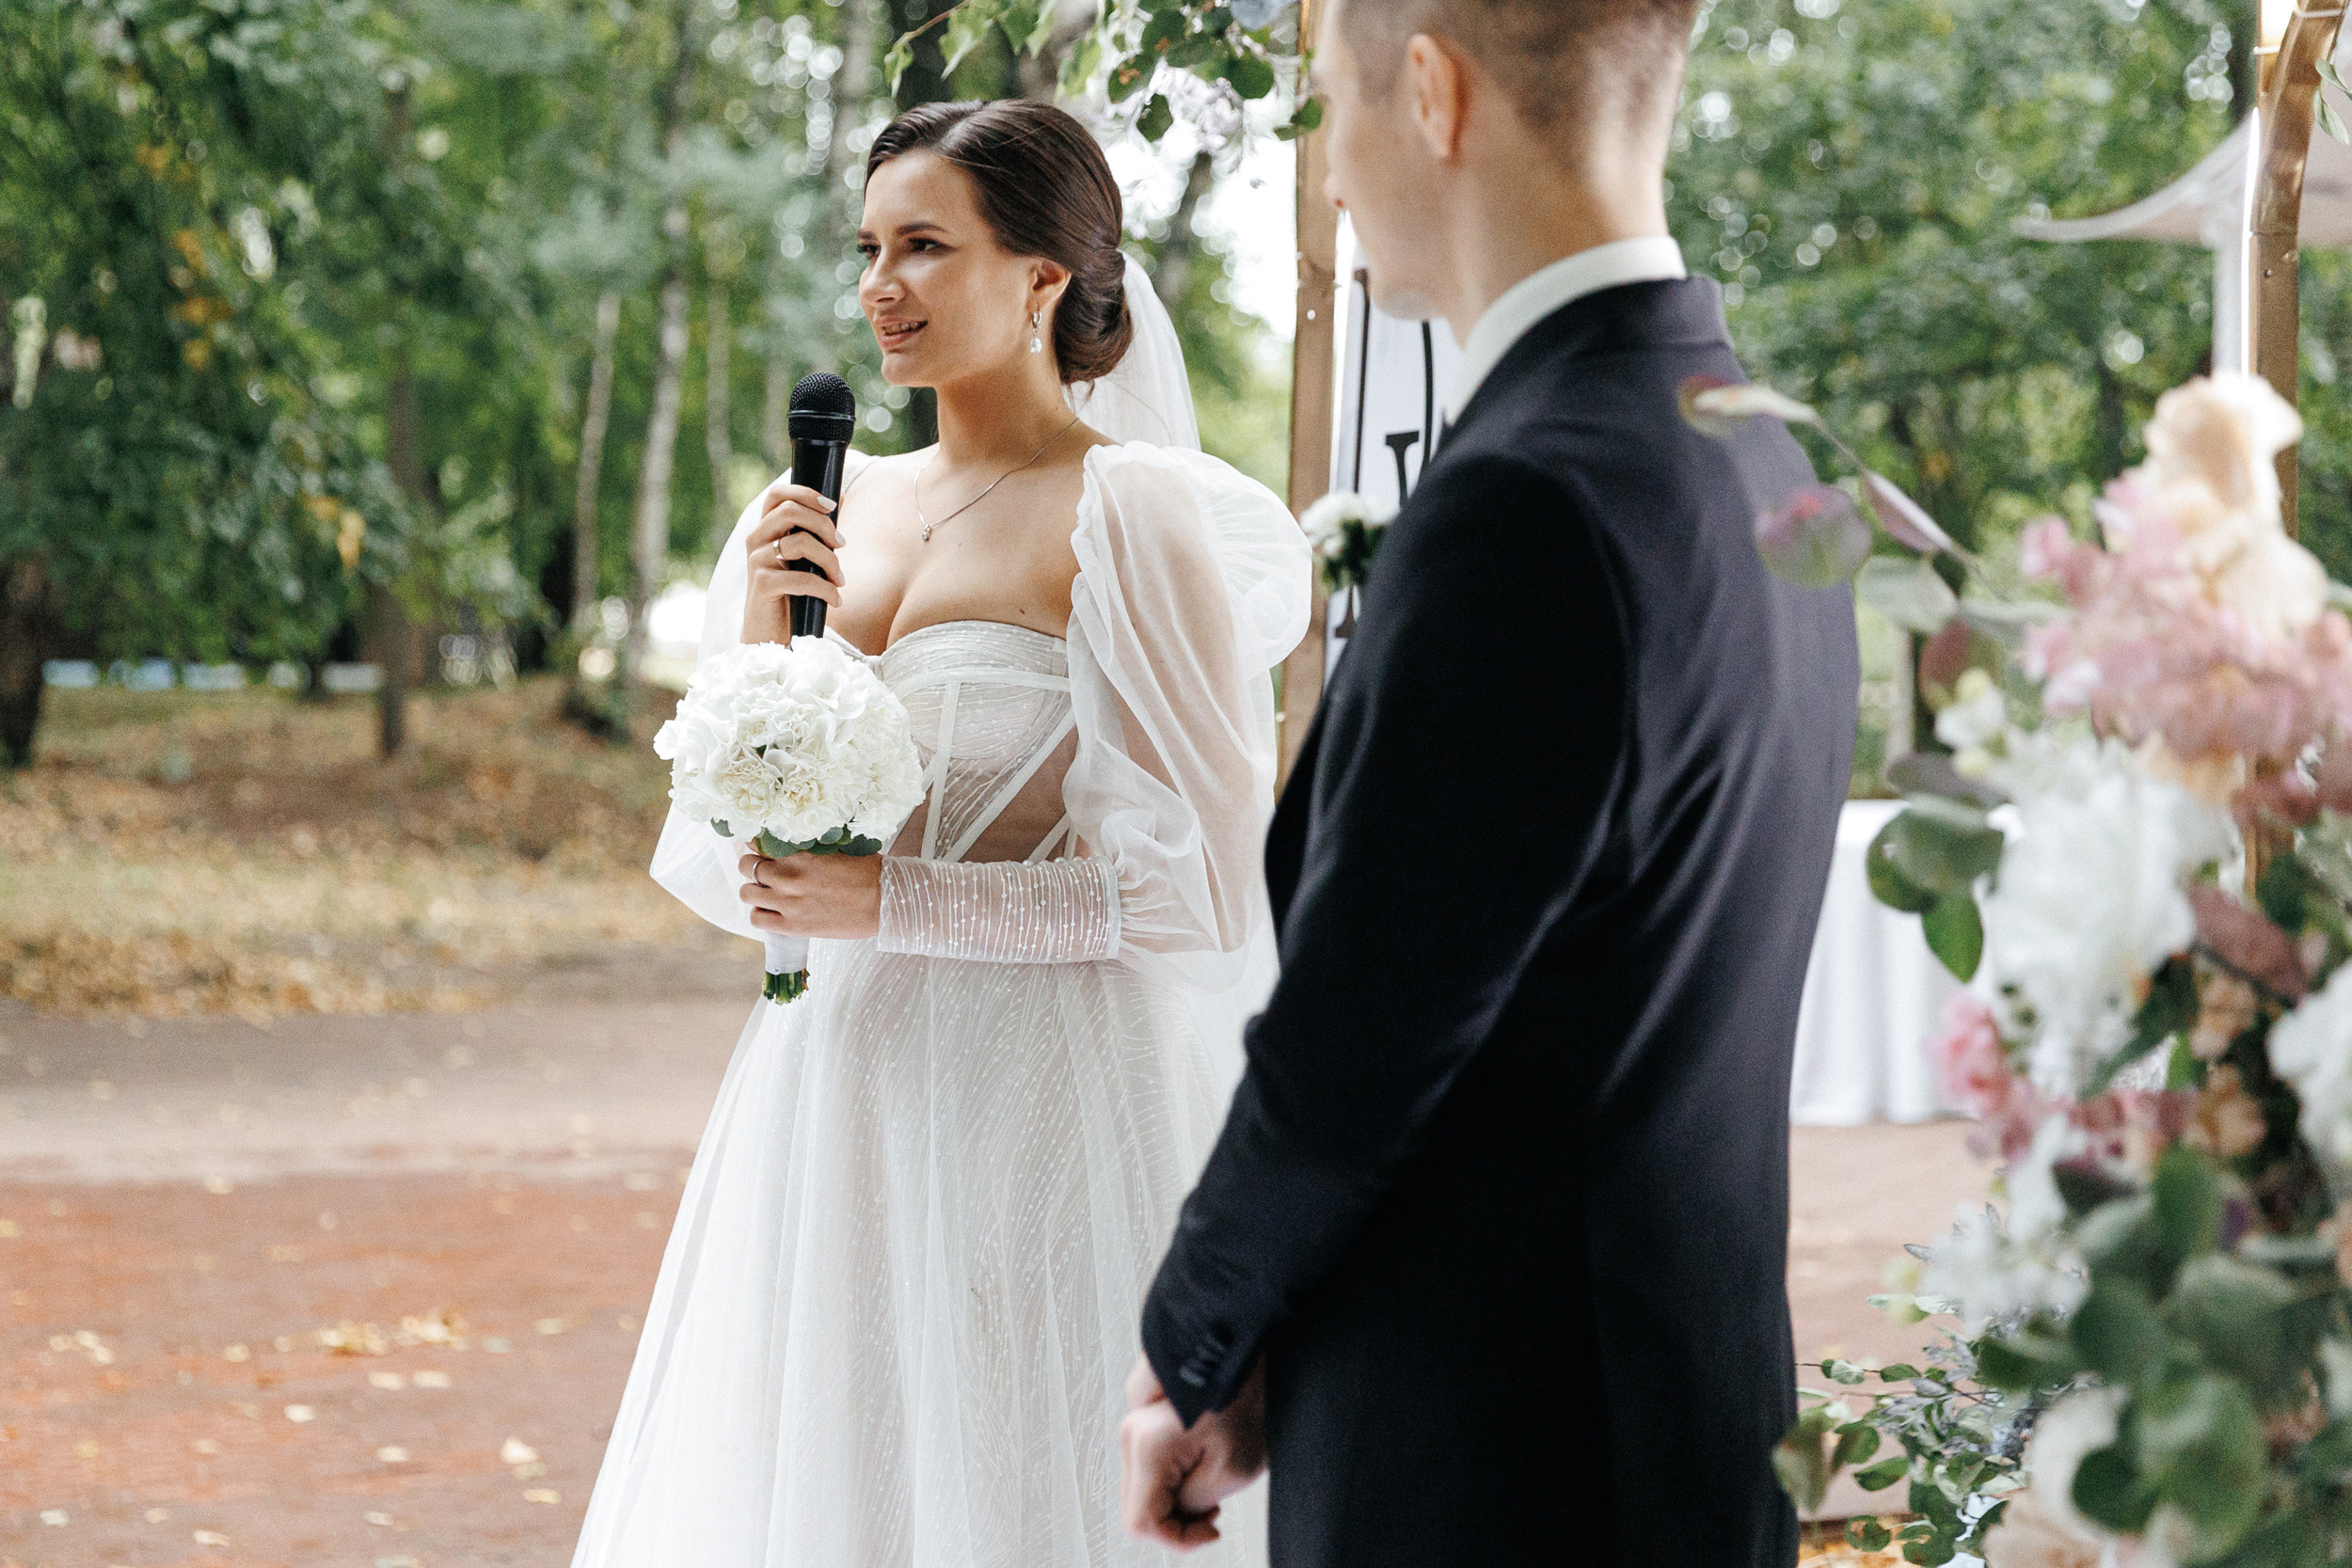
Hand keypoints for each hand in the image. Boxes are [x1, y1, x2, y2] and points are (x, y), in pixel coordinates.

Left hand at [737, 850, 883, 939]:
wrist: (886, 902)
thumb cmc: (869, 873)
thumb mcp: (839, 849)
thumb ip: (811, 847)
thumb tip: (797, 841)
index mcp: (801, 852)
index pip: (758, 841)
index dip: (756, 844)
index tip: (760, 847)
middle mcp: (788, 875)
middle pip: (746, 865)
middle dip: (752, 865)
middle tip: (763, 870)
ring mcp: (788, 902)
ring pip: (746, 893)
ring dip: (754, 890)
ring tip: (766, 892)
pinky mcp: (792, 926)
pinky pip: (756, 918)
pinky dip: (760, 913)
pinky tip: (773, 911)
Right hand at [742, 479, 842, 645]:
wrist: (769, 633)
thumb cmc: (791, 592)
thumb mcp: (803, 557)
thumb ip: (813, 531)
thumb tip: (840, 496)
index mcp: (765, 529)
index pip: (777, 494)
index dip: (805, 493)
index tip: (832, 505)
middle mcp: (756, 540)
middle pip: (791, 511)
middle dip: (824, 525)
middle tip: (842, 544)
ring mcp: (757, 561)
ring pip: (801, 543)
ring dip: (830, 560)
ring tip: (839, 580)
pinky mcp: (762, 584)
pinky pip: (803, 578)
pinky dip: (826, 589)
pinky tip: (835, 600)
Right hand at [1118, 1354, 1266, 1551]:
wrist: (1244, 1346)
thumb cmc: (1246, 1397)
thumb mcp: (1232, 1469)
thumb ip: (1193, 1503)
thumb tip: (1177, 1514)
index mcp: (1147, 1446)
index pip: (1141, 1522)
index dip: (1176, 1539)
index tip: (1212, 1529)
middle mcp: (1131, 1433)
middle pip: (1138, 1506)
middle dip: (1177, 1517)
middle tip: (1215, 1507)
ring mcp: (1135, 1422)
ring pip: (1145, 1487)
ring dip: (1178, 1493)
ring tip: (1213, 1474)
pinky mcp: (1145, 1417)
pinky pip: (1151, 1464)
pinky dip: (1176, 1472)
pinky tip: (1204, 1453)